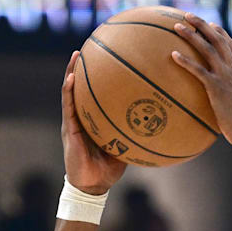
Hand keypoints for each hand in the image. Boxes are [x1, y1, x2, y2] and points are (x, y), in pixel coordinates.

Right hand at [60, 51, 126, 194]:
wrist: (93, 184)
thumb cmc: (110, 167)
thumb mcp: (127, 145)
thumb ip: (138, 132)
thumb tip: (162, 122)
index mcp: (95, 119)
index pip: (97, 93)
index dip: (100, 76)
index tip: (108, 57)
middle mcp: (83, 117)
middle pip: (83, 87)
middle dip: (85, 66)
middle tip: (92, 45)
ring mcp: (74, 121)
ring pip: (71, 92)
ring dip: (72, 72)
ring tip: (77, 54)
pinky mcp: (69, 129)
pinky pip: (69, 107)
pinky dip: (69, 91)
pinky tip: (71, 78)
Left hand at [170, 14, 231, 147]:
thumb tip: (225, 96)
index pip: (231, 46)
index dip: (221, 33)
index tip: (211, 24)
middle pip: (218, 39)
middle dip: (202, 25)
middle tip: (188, 16)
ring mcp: (226, 76)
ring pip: (207, 49)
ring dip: (191, 35)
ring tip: (176, 27)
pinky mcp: (216, 87)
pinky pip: (198, 70)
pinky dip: (185, 61)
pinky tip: (173, 55)